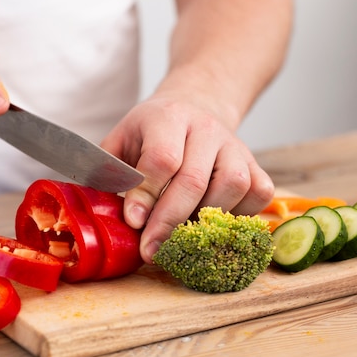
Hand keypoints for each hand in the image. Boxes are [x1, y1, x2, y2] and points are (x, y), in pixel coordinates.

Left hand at [101, 90, 273, 263]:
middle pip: (194, 180)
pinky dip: (239, 215)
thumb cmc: (151, 133)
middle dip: (169, 221)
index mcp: (166, 118)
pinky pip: (258, 194)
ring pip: (232, 187)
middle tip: (151, 250)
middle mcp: (205, 128)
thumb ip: (109, 170)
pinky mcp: (255, 163)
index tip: (133, 221)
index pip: (161, 159)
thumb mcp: (122, 140)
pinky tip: (213, 223)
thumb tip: (98, 209)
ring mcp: (235, 145)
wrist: (194, 107)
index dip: (147, 195)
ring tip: (181, 236)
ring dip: (205, 219)